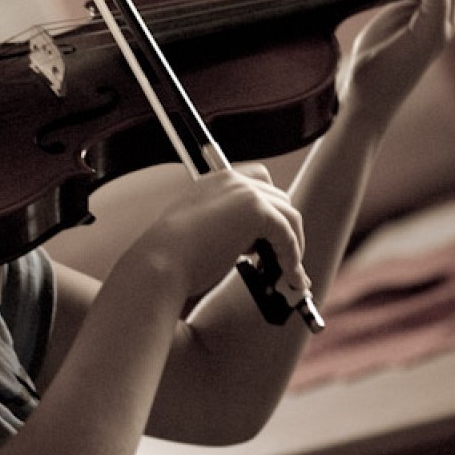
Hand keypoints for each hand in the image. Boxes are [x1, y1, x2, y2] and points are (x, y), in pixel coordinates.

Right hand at [121, 164, 303, 300]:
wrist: (162, 261)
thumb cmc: (173, 255)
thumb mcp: (200, 230)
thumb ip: (224, 225)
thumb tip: (251, 243)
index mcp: (214, 181)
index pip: (258, 183)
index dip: (268, 210)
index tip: (267, 238)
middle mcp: (230, 180)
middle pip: (278, 198)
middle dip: (283, 228)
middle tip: (280, 257)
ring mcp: (245, 192)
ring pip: (289, 214)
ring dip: (293, 243)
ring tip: (288, 270)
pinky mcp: (256, 210)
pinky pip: (288, 233)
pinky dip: (292, 255)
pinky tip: (288, 274)